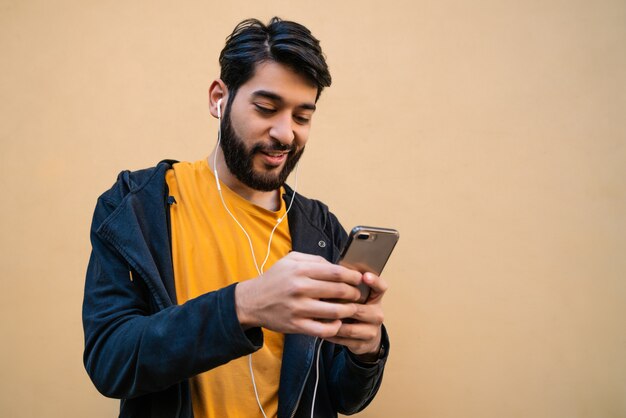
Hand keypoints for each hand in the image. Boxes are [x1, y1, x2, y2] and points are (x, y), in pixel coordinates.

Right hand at [234, 252, 362, 337]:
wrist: (252, 301)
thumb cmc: (275, 279)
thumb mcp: (290, 260)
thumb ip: (314, 260)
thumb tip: (337, 266)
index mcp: (300, 269)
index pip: (336, 272)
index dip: (352, 276)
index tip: (359, 279)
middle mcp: (300, 288)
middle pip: (338, 290)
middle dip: (354, 293)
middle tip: (358, 294)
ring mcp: (298, 308)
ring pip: (334, 311)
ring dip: (348, 310)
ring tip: (352, 308)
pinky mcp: (296, 325)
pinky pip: (322, 329)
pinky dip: (334, 327)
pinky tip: (338, 323)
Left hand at [324, 272, 387, 357]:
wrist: (364, 335)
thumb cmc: (354, 309)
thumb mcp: (354, 296)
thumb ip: (346, 285)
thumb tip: (328, 270)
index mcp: (375, 298)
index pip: (381, 287)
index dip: (375, 281)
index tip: (365, 276)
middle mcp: (377, 314)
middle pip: (359, 310)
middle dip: (339, 308)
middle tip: (321, 301)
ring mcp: (371, 330)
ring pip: (349, 328)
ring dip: (332, 324)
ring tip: (317, 318)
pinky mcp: (362, 344)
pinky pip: (343, 340)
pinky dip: (330, 334)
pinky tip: (320, 328)